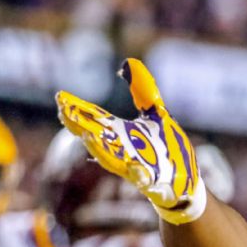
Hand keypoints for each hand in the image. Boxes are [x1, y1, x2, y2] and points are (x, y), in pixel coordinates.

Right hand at [56, 59, 205, 223]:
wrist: (185, 183)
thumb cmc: (168, 149)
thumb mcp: (157, 116)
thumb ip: (144, 93)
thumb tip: (129, 63)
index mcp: (122, 134)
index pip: (95, 119)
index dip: (78, 109)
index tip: (61, 97)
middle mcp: (123, 151)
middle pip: (97, 138)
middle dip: (80, 126)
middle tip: (64, 112)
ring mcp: (136, 167)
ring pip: (111, 159)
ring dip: (98, 148)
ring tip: (85, 134)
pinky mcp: (152, 182)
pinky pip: (142, 179)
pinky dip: (138, 173)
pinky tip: (135, 168)